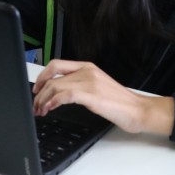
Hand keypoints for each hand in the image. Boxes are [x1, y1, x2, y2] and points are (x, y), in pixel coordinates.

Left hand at [32, 59, 174, 134]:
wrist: (138, 110)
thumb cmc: (119, 102)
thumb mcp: (97, 86)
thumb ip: (81, 84)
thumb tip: (60, 92)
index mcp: (88, 67)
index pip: (56, 64)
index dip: (42, 76)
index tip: (37, 89)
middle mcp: (87, 72)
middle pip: (52, 76)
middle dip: (39, 91)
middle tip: (35, 104)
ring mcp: (89, 82)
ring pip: (55, 86)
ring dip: (43, 100)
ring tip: (41, 110)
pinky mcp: (91, 95)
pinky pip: (64, 95)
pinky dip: (53, 102)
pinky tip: (50, 109)